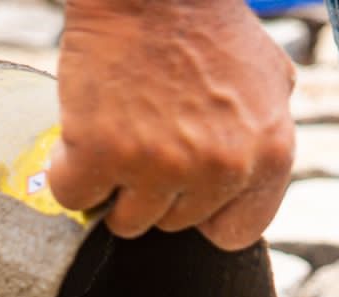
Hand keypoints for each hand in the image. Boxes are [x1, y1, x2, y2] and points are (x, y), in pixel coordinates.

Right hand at [49, 0, 296, 250]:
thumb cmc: (208, 22)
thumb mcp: (271, 78)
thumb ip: (266, 135)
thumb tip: (252, 175)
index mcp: (267, 156)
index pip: (235, 232)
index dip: (205, 211)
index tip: (186, 188)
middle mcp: (219, 168)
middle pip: (174, 224)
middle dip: (157, 189)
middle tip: (143, 139)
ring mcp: (159, 165)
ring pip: (126, 220)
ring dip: (113, 187)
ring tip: (113, 139)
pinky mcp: (101, 153)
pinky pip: (74, 196)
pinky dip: (68, 172)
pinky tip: (78, 139)